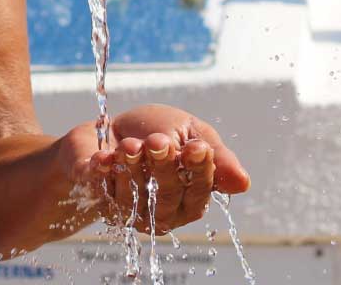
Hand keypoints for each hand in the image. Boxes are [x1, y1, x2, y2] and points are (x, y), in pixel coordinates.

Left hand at [66, 105, 249, 235]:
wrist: (110, 128)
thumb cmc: (157, 132)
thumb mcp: (191, 133)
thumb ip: (215, 155)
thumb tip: (243, 183)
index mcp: (189, 197)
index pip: (198, 191)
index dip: (199, 171)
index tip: (196, 146)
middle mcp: (161, 211)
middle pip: (166, 196)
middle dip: (163, 167)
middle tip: (158, 141)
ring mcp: (128, 209)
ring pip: (133, 196)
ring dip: (132, 167)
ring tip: (130, 144)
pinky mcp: (97, 198)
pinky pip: (101, 190)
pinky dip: (103, 172)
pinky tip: (105, 157)